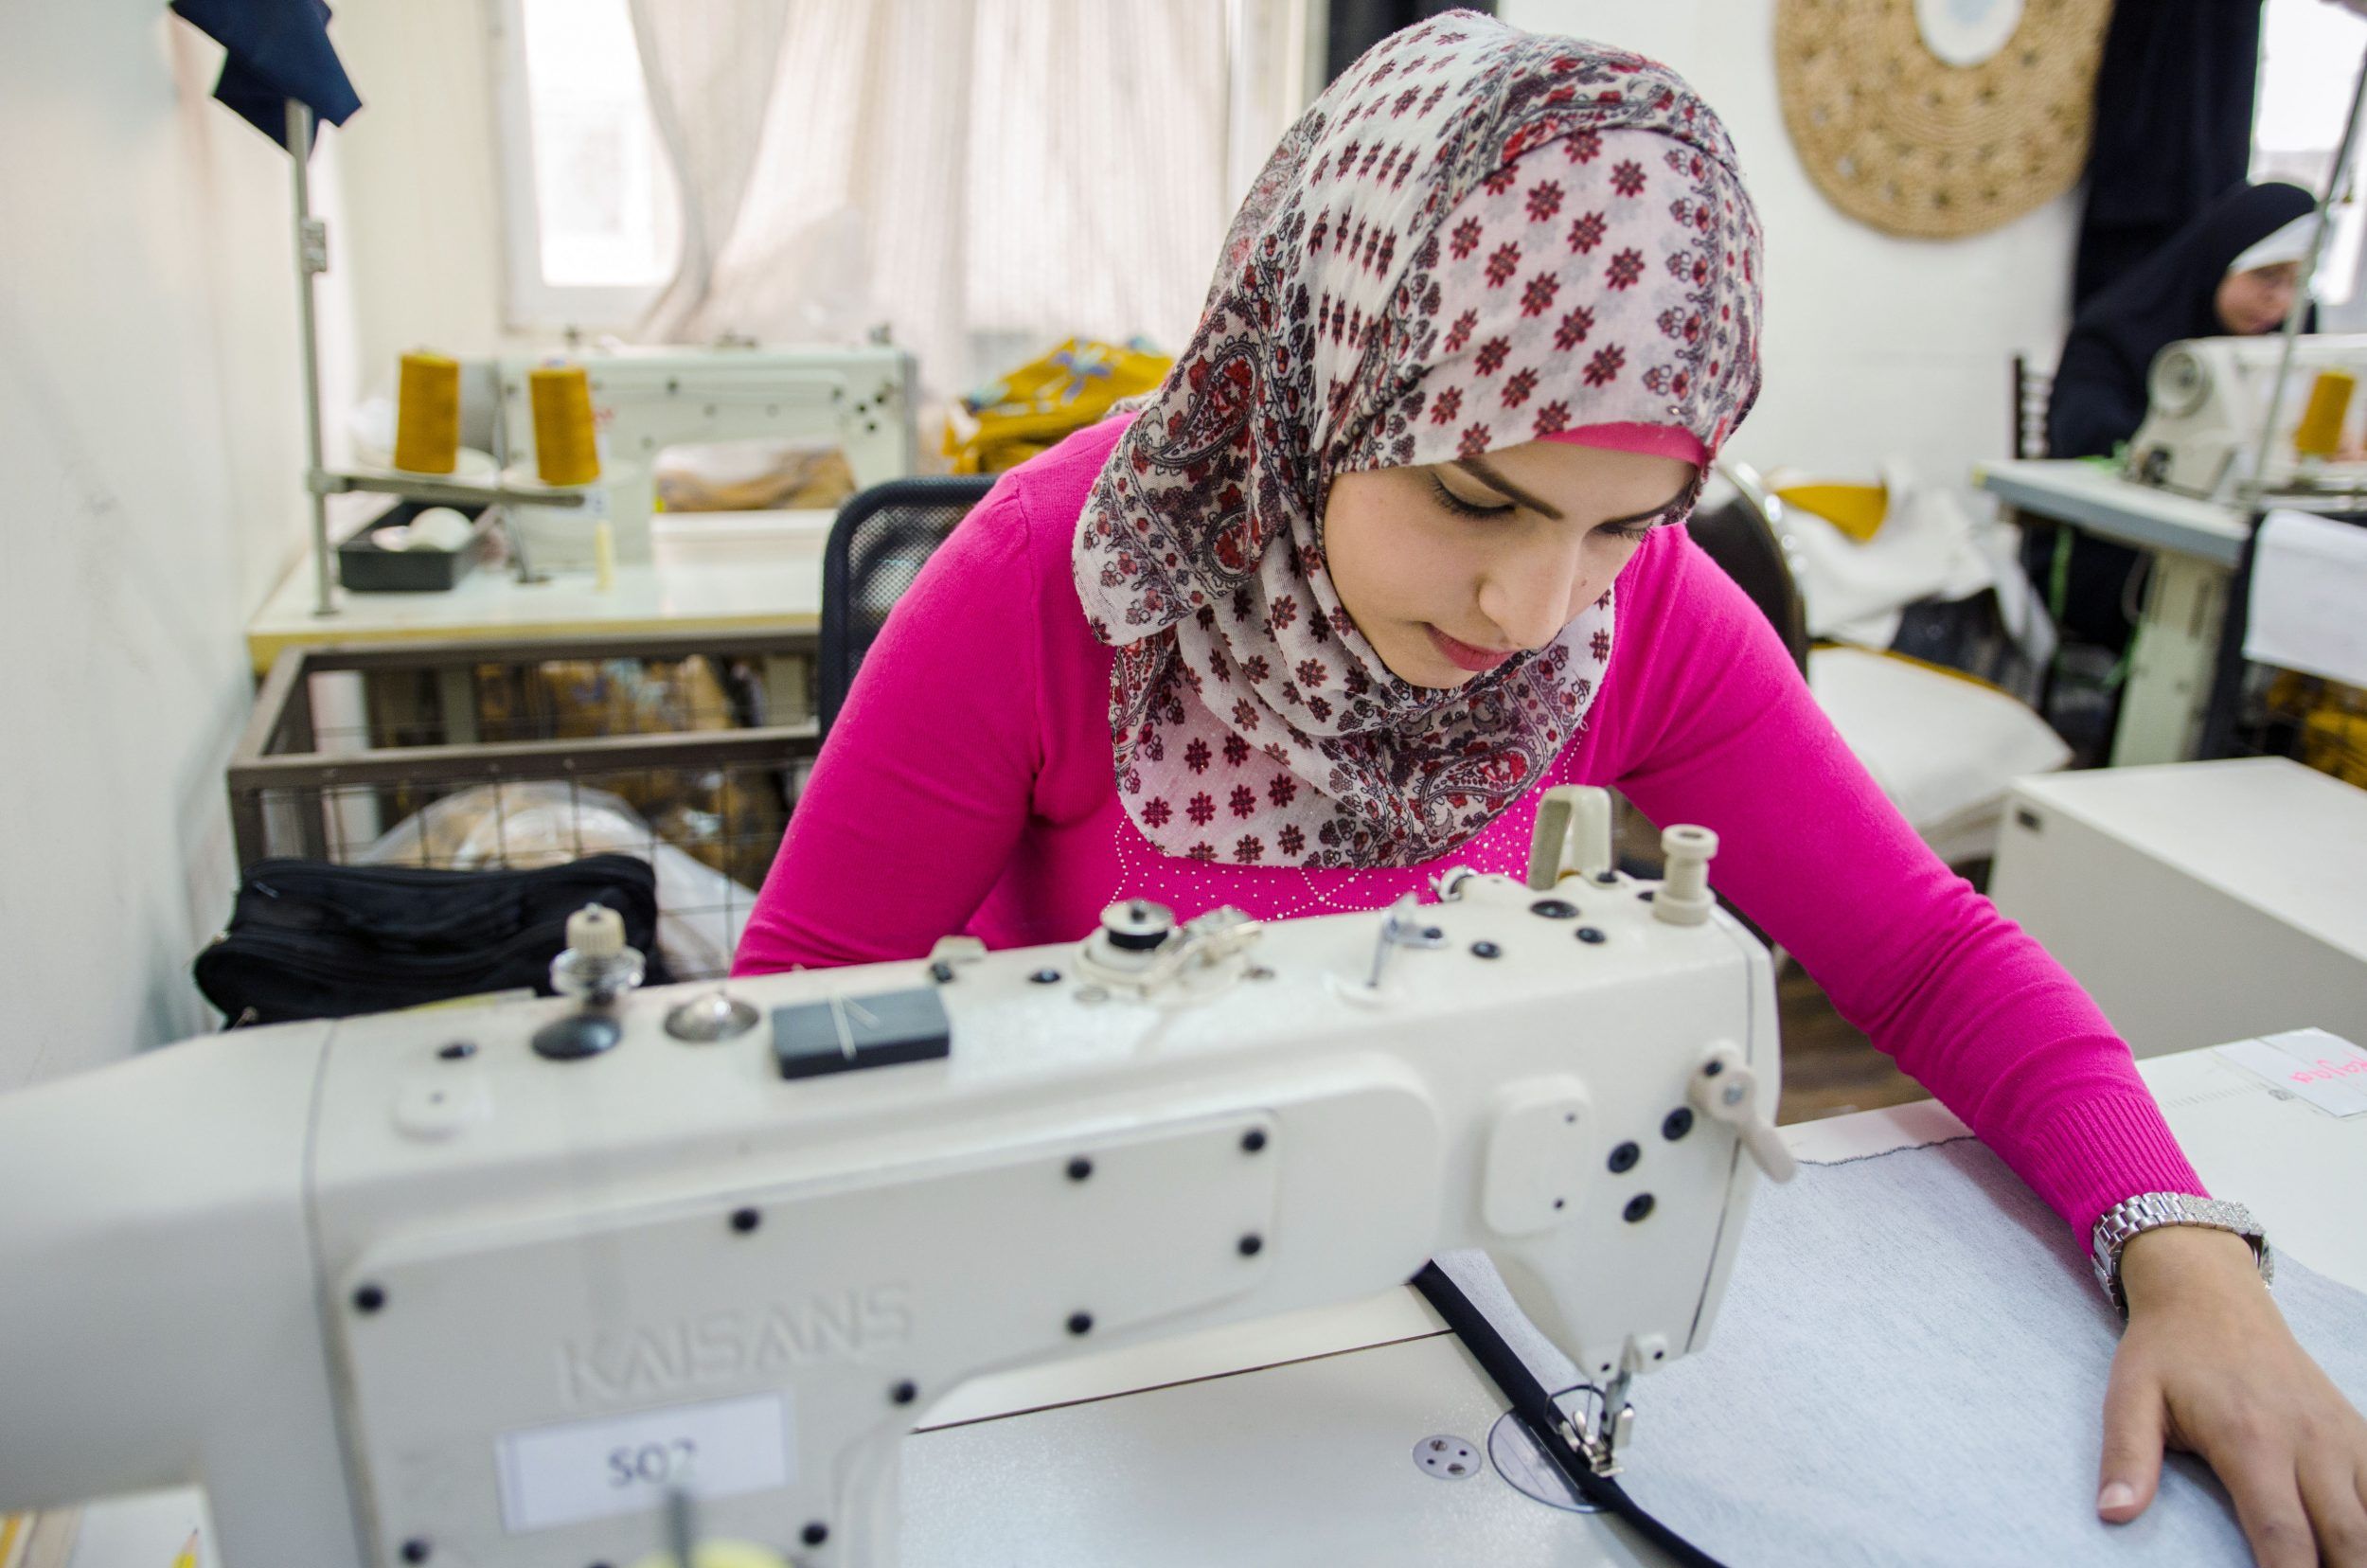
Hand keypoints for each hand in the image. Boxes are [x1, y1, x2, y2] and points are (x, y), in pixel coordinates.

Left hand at [2100, 1225, 2366, 1565]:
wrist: (2210, 1292)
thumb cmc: (2167, 1350)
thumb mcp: (2129, 1394)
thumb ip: (2125, 1456)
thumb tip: (2113, 1514)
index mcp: (2250, 1439)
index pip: (2281, 1533)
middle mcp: (2309, 1441)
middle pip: (2346, 1537)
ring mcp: (2342, 1436)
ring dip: (2364, 1553)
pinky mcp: (2358, 1431)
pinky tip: (2363, 1544)